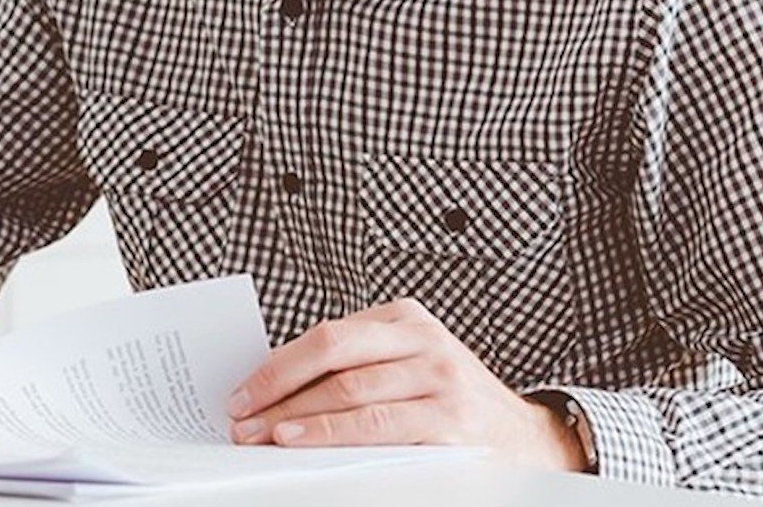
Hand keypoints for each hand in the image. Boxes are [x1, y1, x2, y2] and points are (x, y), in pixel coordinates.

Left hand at [226, 297, 588, 471]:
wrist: (521, 437)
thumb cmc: (451, 402)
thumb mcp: (409, 366)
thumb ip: (358, 366)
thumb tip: (277, 388)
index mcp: (408, 319)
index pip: (329, 336)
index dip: (278, 365)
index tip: (242, 392)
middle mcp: (425, 341)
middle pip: (334, 354)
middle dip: (278, 388)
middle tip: (241, 416)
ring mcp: (439, 379)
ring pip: (351, 392)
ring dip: (296, 417)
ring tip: (262, 434)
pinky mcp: (448, 420)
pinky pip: (377, 427)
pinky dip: (332, 436)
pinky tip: (302, 442)